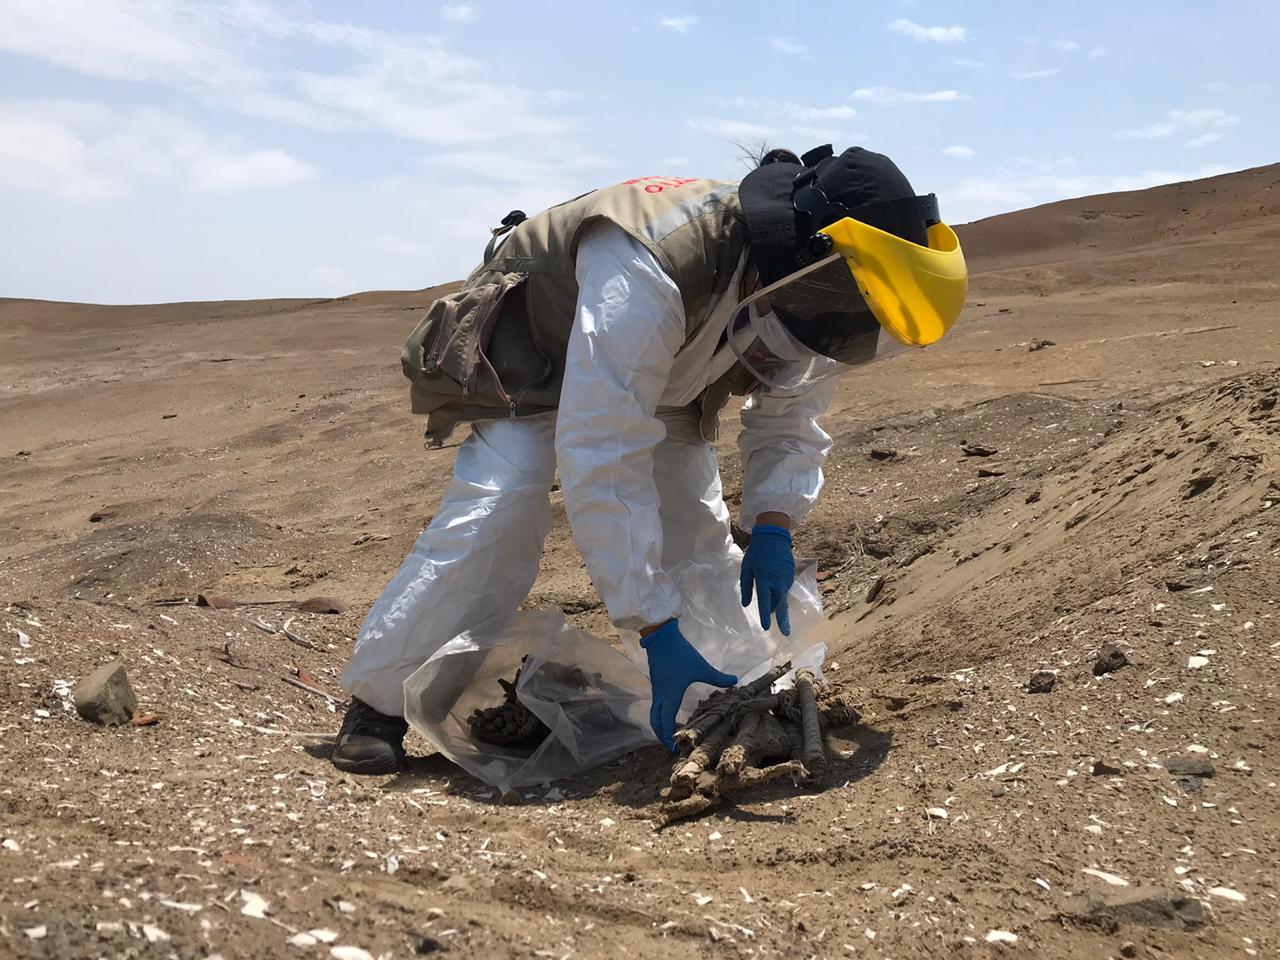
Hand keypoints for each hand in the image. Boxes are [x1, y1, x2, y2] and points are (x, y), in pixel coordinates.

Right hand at [641, 619, 736, 751]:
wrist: (661, 638)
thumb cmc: (680, 653)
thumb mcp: (701, 667)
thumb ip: (717, 677)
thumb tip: (735, 681)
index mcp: (670, 695)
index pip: (665, 721)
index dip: (669, 736)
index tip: (675, 748)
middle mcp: (660, 695)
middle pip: (655, 721)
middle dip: (661, 735)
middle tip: (671, 745)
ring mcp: (656, 690)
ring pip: (654, 714)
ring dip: (660, 726)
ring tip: (670, 734)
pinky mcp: (657, 684)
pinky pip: (655, 706)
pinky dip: (660, 716)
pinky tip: (670, 715)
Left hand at [739, 523, 794, 634]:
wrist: (774, 536)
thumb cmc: (757, 552)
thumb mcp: (746, 568)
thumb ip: (746, 586)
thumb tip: (745, 604)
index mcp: (764, 579)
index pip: (765, 602)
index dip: (765, 616)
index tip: (766, 628)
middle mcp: (778, 581)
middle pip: (780, 604)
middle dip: (783, 619)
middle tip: (786, 633)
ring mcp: (786, 578)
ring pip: (782, 597)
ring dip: (779, 605)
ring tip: (776, 616)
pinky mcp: (791, 575)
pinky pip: (785, 589)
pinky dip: (780, 594)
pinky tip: (776, 593)